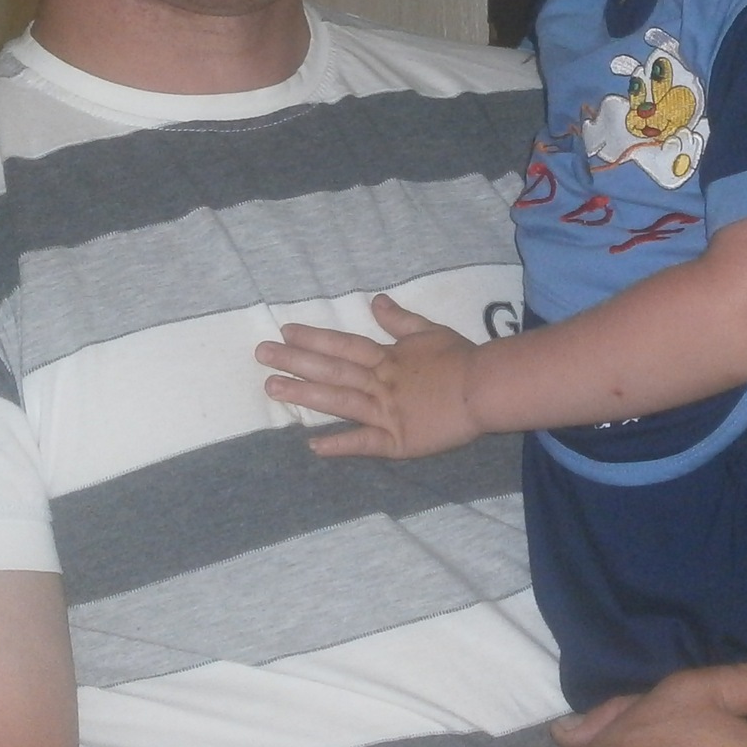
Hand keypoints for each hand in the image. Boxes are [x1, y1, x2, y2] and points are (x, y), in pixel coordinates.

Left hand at [256, 294, 480, 458]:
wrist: (485, 389)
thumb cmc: (461, 359)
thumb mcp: (430, 331)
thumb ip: (400, 320)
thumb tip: (374, 301)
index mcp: (388, 357)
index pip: (344, 345)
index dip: (314, 338)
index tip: (285, 331)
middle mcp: (380, 383)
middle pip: (332, 369)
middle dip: (295, 361)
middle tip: (261, 354)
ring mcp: (385, 412)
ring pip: (339, 401)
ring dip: (304, 394)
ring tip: (272, 388)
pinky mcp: (397, 440)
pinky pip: (364, 443)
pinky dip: (339, 445)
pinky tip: (313, 446)